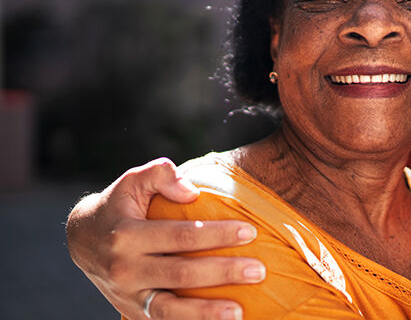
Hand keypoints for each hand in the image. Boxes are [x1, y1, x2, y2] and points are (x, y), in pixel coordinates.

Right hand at [66, 158, 265, 319]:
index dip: (217, 235)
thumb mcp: (132, 180)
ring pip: (170, 310)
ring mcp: (127, 296)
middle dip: (223, 272)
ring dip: (206, 313)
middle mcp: (124, 269)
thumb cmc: (120, 204)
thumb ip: (160, 175)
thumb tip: (192, 192)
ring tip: (239, 312)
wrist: (82, 240)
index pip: (181, 236)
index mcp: (127, 235)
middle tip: (258, 270)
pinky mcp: (132, 312)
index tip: (250, 231)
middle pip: (182, 274)